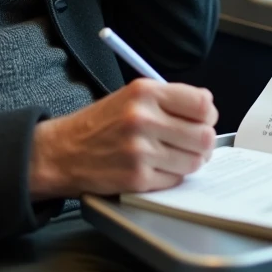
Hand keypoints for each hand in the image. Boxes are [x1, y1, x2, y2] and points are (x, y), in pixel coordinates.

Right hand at [28, 79, 218, 198]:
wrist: (63, 151)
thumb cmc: (101, 123)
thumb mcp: (131, 96)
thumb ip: (168, 99)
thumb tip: (207, 110)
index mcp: (145, 92)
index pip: (202, 104)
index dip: (207, 115)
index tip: (201, 120)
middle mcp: (143, 118)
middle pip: (204, 136)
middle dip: (203, 143)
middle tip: (193, 144)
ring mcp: (140, 150)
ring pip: (194, 161)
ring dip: (189, 161)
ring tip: (172, 156)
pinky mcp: (137, 178)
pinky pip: (175, 179)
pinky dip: (171, 176)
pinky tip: (155, 168)